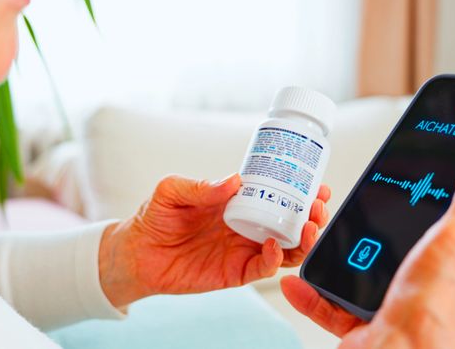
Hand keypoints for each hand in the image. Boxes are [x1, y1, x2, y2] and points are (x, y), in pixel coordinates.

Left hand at [98, 173, 331, 308]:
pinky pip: (262, 270)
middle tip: (318, 206)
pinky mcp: (234, 273)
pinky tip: (274, 247)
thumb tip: (234, 180)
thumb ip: (200, 185)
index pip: (278, 195)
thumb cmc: (155, 217)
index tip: (316, 183)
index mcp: (238, 203)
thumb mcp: (172, 190)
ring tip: (308, 226)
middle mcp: (247, 227)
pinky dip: (274, 261)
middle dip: (311, 215)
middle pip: (290, 223)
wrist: (136, 253)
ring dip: (302, 239)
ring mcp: (243, 250)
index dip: (300, 190)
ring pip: (285, 248)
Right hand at [281, 153, 454, 348]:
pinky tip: (302, 281)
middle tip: (351, 212)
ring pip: (359, 274)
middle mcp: (426, 288)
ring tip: (319, 239)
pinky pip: (332, 304)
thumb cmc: (432, 314)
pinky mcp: (364, 326)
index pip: (445, 227)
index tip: (407, 183)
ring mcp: (394, 307)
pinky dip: (312, 293)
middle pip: (394, 249)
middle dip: (369, 232)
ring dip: (334, 259)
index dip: (426, 204)